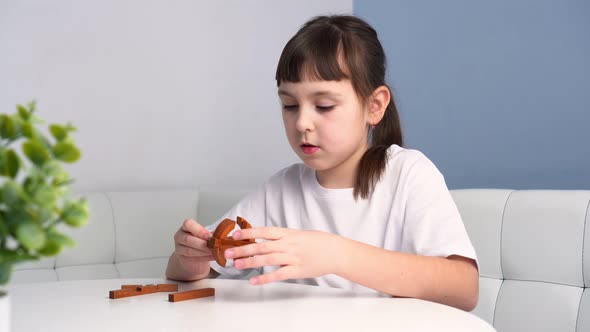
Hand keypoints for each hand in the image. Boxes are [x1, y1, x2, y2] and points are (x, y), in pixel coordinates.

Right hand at [172, 219, 213, 272]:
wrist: (193, 257)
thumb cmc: (201, 242)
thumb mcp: (206, 236)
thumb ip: (214, 235)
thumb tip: (229, 237)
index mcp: (186, 227)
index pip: (188, 224)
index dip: (199, 231)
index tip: (210, 236)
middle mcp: (180, 236)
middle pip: (188, 239)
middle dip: (202, 244)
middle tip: (214, 246)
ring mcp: (179, 248)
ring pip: (189, 250)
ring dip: (204, 252)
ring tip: (215, 252)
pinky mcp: (182, 258)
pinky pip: (192, 258)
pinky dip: (204, 258)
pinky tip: (213, 257)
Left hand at [224, 227, 341, 284]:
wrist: (336, 252)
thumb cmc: (318, 242)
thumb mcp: (299, 234)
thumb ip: (282, 237)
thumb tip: (265, 238)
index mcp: (288, 234)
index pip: (265, 231)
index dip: (249, 232)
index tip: (235, 234)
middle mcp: (288, 245)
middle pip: (262, 246)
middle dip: (243, 249)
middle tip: (228, 252)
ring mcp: (293, 258)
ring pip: (267, 260)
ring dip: (250, 262)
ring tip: (236, 264)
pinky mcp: (297, 271)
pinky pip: (278, 275)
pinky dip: (265, 278)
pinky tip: (253, 281)